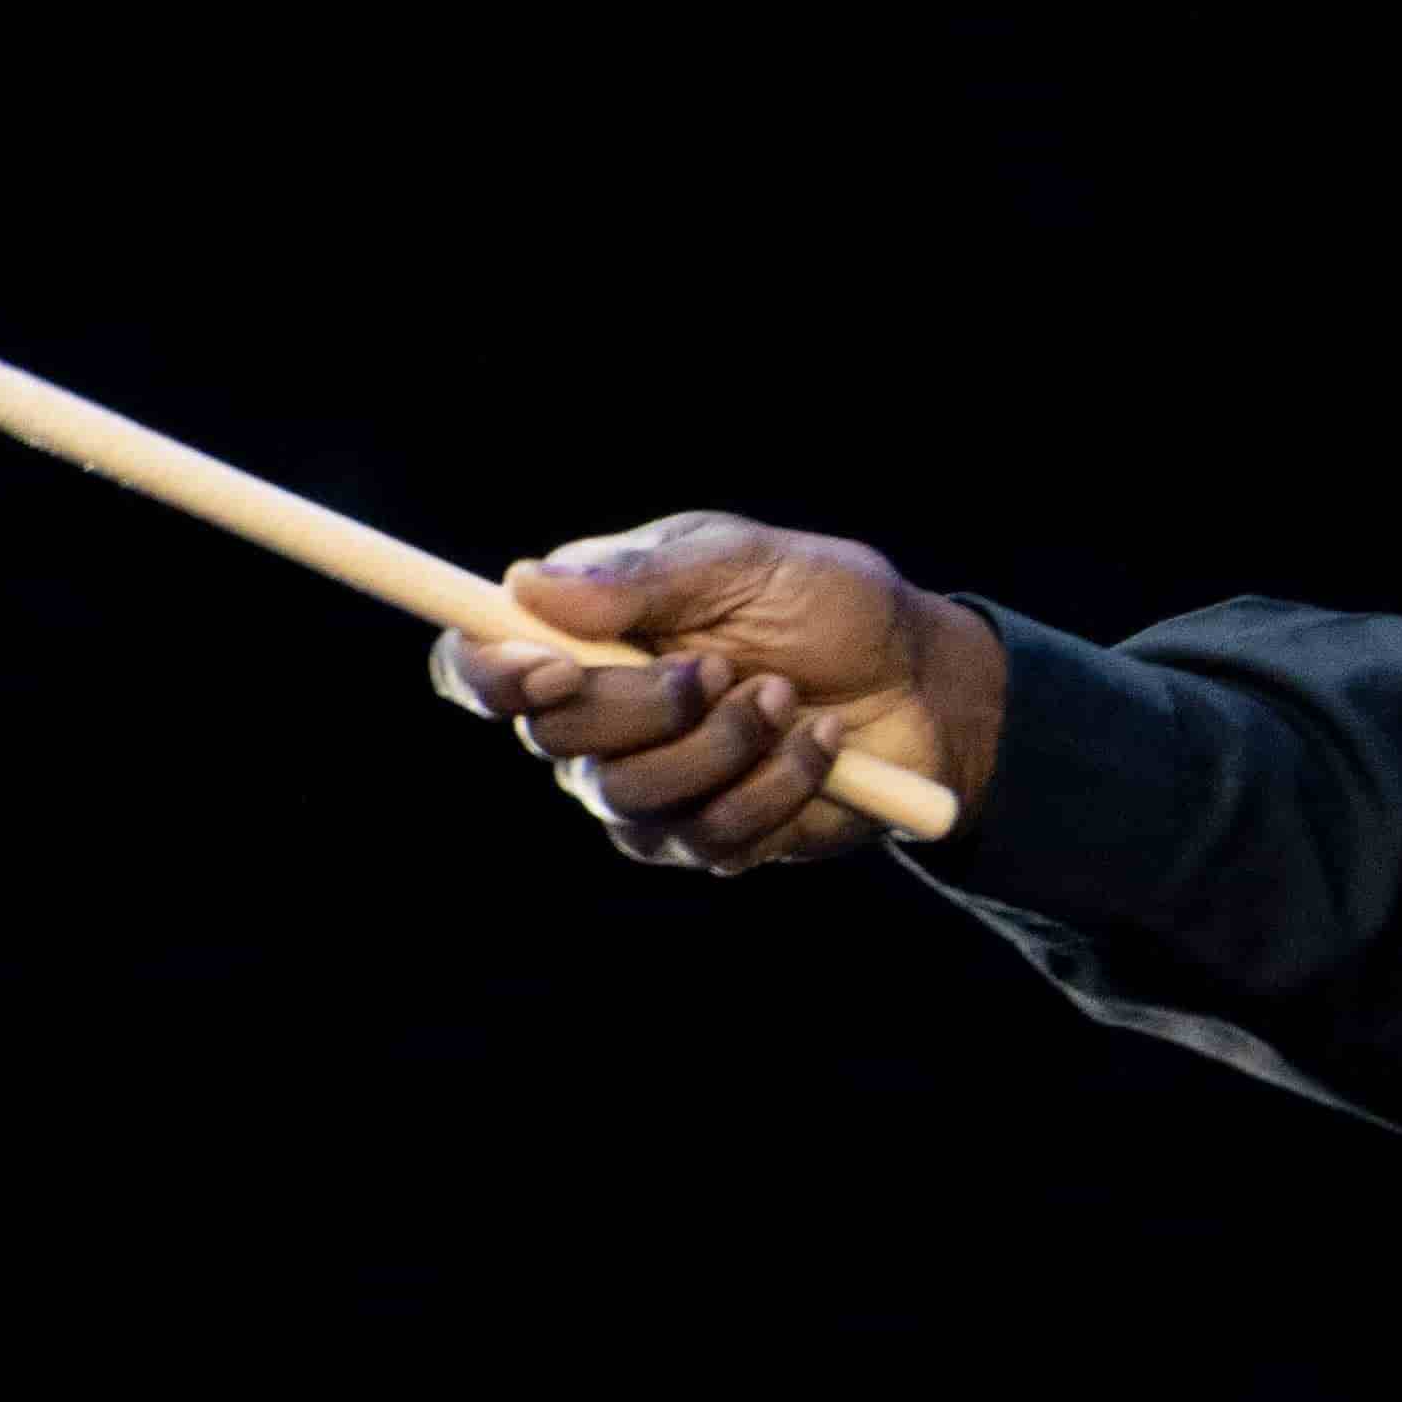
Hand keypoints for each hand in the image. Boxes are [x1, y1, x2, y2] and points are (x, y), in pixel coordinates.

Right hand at [427, 509, 1007, 873]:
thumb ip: (639, 576)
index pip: (476, 667)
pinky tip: (823, 742)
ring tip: (786, 697)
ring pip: (631, 795)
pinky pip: (711, 834)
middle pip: (552, 740)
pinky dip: (778, 781)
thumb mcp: (743, 561)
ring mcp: (646, 789)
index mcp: (584, 635)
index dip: (489, 675)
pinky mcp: (706, 839)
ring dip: (723, 744)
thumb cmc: (828, 605)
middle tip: (721, 666)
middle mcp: (596, 720)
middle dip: (644, 705)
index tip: (553, 667)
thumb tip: (527, 585)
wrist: (925, 680)